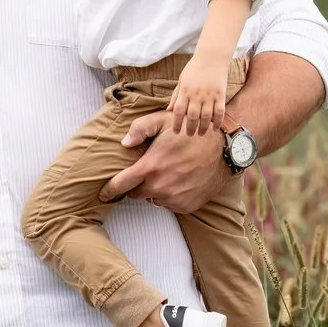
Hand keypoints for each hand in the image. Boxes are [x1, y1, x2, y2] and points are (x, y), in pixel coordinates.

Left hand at [104, 110, 228, 215]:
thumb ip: (139, 129)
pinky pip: (171, 204)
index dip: (108, 191)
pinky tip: (181, 180)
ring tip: (170, 172)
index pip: (120, 186)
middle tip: (149, 170)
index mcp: (150, 168)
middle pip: (136, 194)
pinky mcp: (187, 206)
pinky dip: (172, 195)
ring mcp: (174, 199)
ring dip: (156, 190)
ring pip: (155, 199)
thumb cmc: (191, 132)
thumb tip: (124, 143)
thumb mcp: (163, 120)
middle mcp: (160, 188)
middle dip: (138, 184)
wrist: (225, 148)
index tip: (102, 195)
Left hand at [169, 57, 232, 136]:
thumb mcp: (181, 81)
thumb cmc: (194, 69)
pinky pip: (219, 112)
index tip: (176, 132)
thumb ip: (176, 96)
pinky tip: (214, 128)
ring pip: (206, 117)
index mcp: (185, 92)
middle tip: (189, 135)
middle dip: (190, 128)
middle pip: (192, 117)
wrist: (212, 57)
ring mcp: (209, 96)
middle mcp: (196, 95)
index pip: (178, 112)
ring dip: (203, 128)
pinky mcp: (220, 95)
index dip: (177, 123)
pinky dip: (217, 122)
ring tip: (201, 134)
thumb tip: (168, 110)